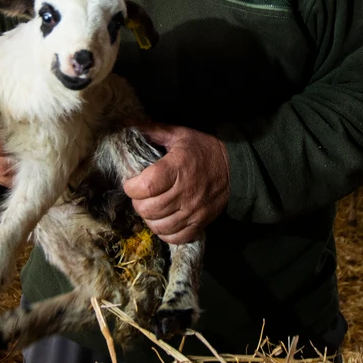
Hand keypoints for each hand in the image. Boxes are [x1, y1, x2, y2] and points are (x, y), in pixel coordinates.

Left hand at [123, 122, 229, 244]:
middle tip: (140, 196)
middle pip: (149, 209)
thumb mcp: (179, 135)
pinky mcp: (200, 223)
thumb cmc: (203, 150)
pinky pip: (176, 238)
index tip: (131, 183)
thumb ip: (153, 131)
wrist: (235, 169)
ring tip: (150, 208)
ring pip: (159, 226)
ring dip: (149, 219)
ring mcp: (193, 211)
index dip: (131, 187)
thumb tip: (127, 124)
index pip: (146, 187)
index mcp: (177, 168)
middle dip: (138, 203)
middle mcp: (185, 192)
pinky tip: (163, 221)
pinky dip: (164, 233)